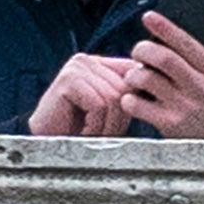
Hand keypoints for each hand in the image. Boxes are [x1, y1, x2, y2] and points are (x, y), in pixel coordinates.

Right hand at [27, 51, 148, 139]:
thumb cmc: (78, 130)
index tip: (133, 114)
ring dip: (107, 125)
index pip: (132, 71)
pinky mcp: (69, 80)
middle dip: (119, 118)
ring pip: (114, 98)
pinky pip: (98, 104)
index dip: (137, 96)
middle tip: (104, 134)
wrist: (46, 142)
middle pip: (125, 88)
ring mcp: (77, 68)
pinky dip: (95, 125)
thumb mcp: (110, 111)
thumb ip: (127, 96)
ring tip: (92, 133)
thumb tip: (157, 90)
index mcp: (99, 64)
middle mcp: (88, 61)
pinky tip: (82, 131)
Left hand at [119, 13, 203, 139]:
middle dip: (144, 49)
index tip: (149, 16)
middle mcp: (199, 88)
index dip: (165, 27)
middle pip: (163, 58)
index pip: (187, 43)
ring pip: (147, 79)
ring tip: (134, 76)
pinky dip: (129, 99)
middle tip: (138, 51)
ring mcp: (184, 107)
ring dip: (133, 74)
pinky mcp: (169, 124)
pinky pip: (138, 106)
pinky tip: (132, 98)